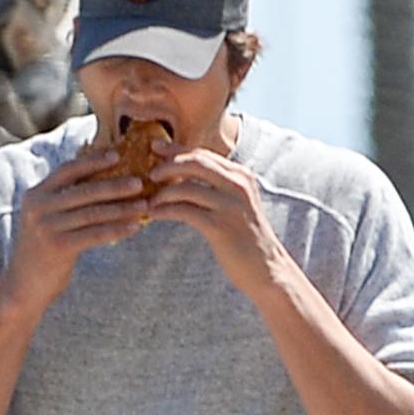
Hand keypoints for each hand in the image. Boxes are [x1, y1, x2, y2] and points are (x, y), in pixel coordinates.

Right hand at [1, 146, 161, 313]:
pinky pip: (95, 234)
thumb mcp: (46, 219)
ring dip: (122, 208)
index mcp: (35, 195)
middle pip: (85, 191)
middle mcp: (39, 208)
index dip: (93, 161)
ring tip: (144, 206)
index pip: (68, 170)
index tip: (117, 155)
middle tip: (140, 182)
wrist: (24, 286)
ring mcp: (47, 227)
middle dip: (115, 185)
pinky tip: (135, 227)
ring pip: (93, 213)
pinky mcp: (58, 247)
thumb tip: (103, 179)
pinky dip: (117, 229)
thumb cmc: (42, 250)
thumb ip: (64, 199)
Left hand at [145, 148, 287, 297]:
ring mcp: (229, 205)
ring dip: (162, 193)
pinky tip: (152, 215)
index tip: (155, 147)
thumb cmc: (244, 238)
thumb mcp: (235, 204)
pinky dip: (164, 211)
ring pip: (186, 187)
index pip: (203, 154)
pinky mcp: (219, 226)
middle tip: (149, 174)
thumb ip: (216, 188)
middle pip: (195, 163)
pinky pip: (184, 211)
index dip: (176, 149)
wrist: (265, 267)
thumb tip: (183, 178)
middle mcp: (237, 185)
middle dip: (167, 165)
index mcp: (240, 175)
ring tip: (148, 201)